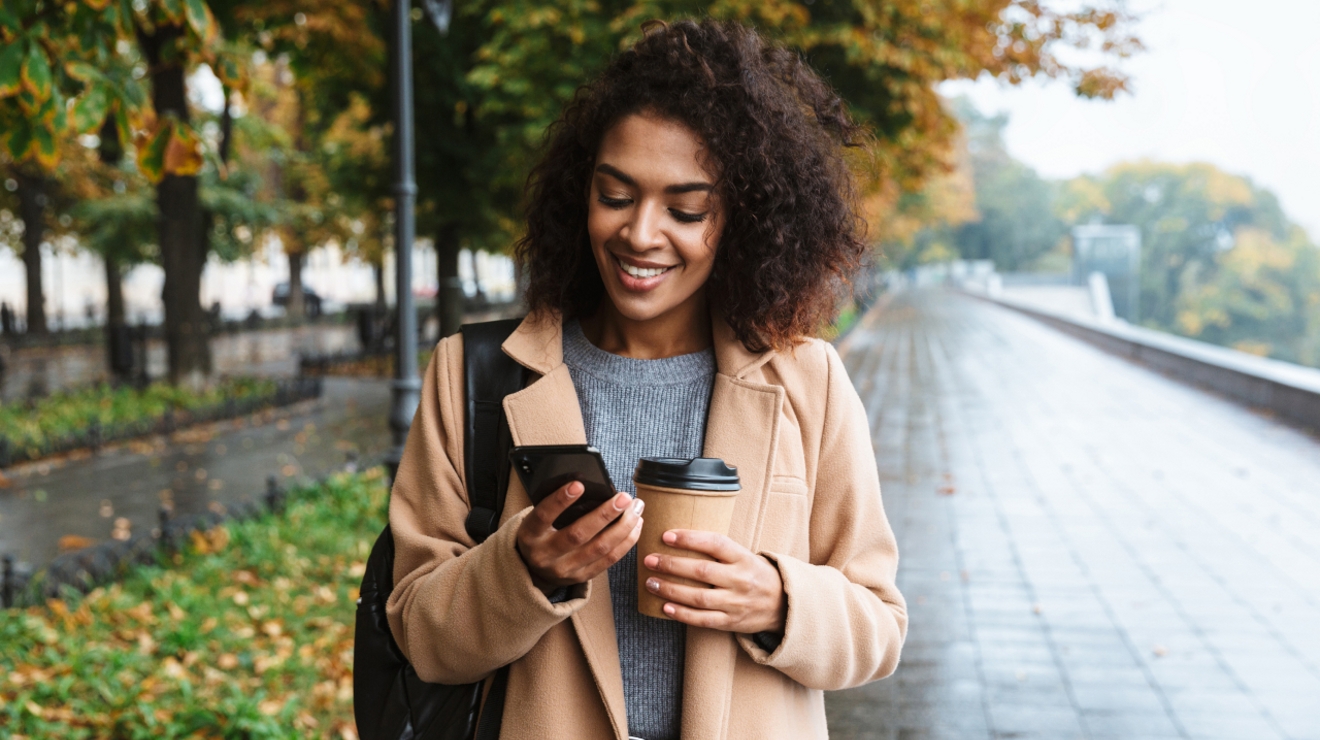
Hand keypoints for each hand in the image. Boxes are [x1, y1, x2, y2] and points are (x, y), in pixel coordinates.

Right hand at [516, 482, 643, 586]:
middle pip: (578, 534)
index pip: (543, 516)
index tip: (579, 484)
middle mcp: (545, 555)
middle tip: (624, 497)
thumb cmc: (540, 535)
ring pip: (599, 548)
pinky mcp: (581, 577)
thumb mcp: (536, 520)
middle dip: (605, 514)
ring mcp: (565, 569)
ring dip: (623, 527)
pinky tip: (636, 525)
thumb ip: (555, 507)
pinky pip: (609, 560)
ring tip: (636, 509)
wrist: (533, 570)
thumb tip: (589, 485)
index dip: (560, 500)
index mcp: (530, 534)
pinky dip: (626, 541)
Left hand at [642, 530, 786, 633]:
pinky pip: (703, 620)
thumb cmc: (755, 574)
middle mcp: (741, 580)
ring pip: (699, 597)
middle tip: (650, 560)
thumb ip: (719, 550)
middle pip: (702, 571)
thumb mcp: (745, 556)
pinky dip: (682, 614)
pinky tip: (665, 607)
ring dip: (671, 590)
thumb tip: (680, 537)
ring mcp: (736, 603)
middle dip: (672, 565)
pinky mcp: (731, 622)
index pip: (715, 543)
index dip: (690, 539)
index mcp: (744, 558)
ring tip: (651, 583)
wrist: (783, 605)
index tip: (666, 535)